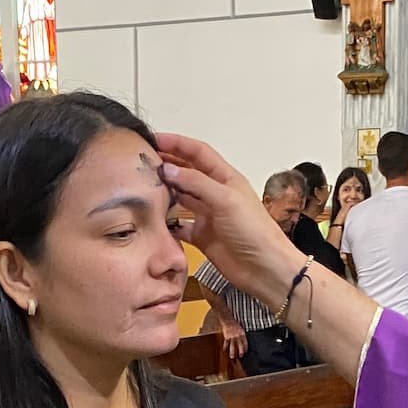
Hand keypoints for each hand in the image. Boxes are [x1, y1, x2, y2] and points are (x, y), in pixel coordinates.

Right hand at [158, 134, 302, 304]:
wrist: (264, 269)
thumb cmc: (253, 231)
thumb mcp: (225, 199)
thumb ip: (196, 183)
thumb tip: (167, 168)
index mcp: (226, 178)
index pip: (198, 152)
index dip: (177, 143)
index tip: (154, 138)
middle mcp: (215, 193)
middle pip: (187, 172)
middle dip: (167, 163)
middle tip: (143, 160)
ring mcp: (208, 215)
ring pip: (181, 196)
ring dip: (165, 190)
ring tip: (142, 184)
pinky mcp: (202, 236)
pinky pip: (180, 225)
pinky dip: (167, 221)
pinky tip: (154, 217)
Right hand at [221, 319, 247, 359]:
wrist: (228, 320)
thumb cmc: (235, 324)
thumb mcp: (241, 328)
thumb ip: (242, 335)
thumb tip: (243, 341)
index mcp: (242, 334)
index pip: (245, 343)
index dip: (245, 348)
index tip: (245, 352)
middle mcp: (237, 336)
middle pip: (240, 346)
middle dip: (240, 352)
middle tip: (240, 356)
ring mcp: (232, 337)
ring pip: (232, 347)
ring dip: (232, 353)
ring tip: (232, 357)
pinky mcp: (226, 337)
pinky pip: (226, 344)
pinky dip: (225, 348)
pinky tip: (225, 351)